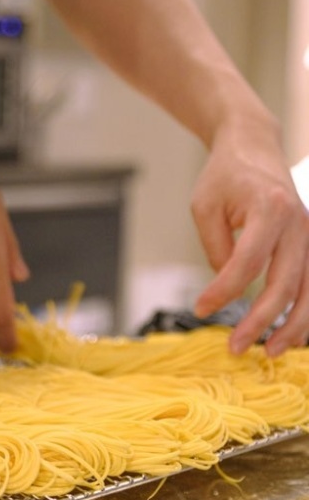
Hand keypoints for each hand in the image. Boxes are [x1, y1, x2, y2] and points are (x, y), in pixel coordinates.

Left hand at [191, 123, 308, 355]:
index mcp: (270, 208)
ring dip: (294, 327)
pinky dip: (306, 313)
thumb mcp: (205, 206)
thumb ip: (216, 248)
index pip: (247, 262)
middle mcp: (299, 223)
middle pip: (284, 283)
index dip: (223, 291)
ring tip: (271, 353)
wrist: (254, 146)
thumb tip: (226, 288)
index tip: (201, 309)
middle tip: (236, 347)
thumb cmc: (226, 175)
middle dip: (260, 321)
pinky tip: (292, 336)